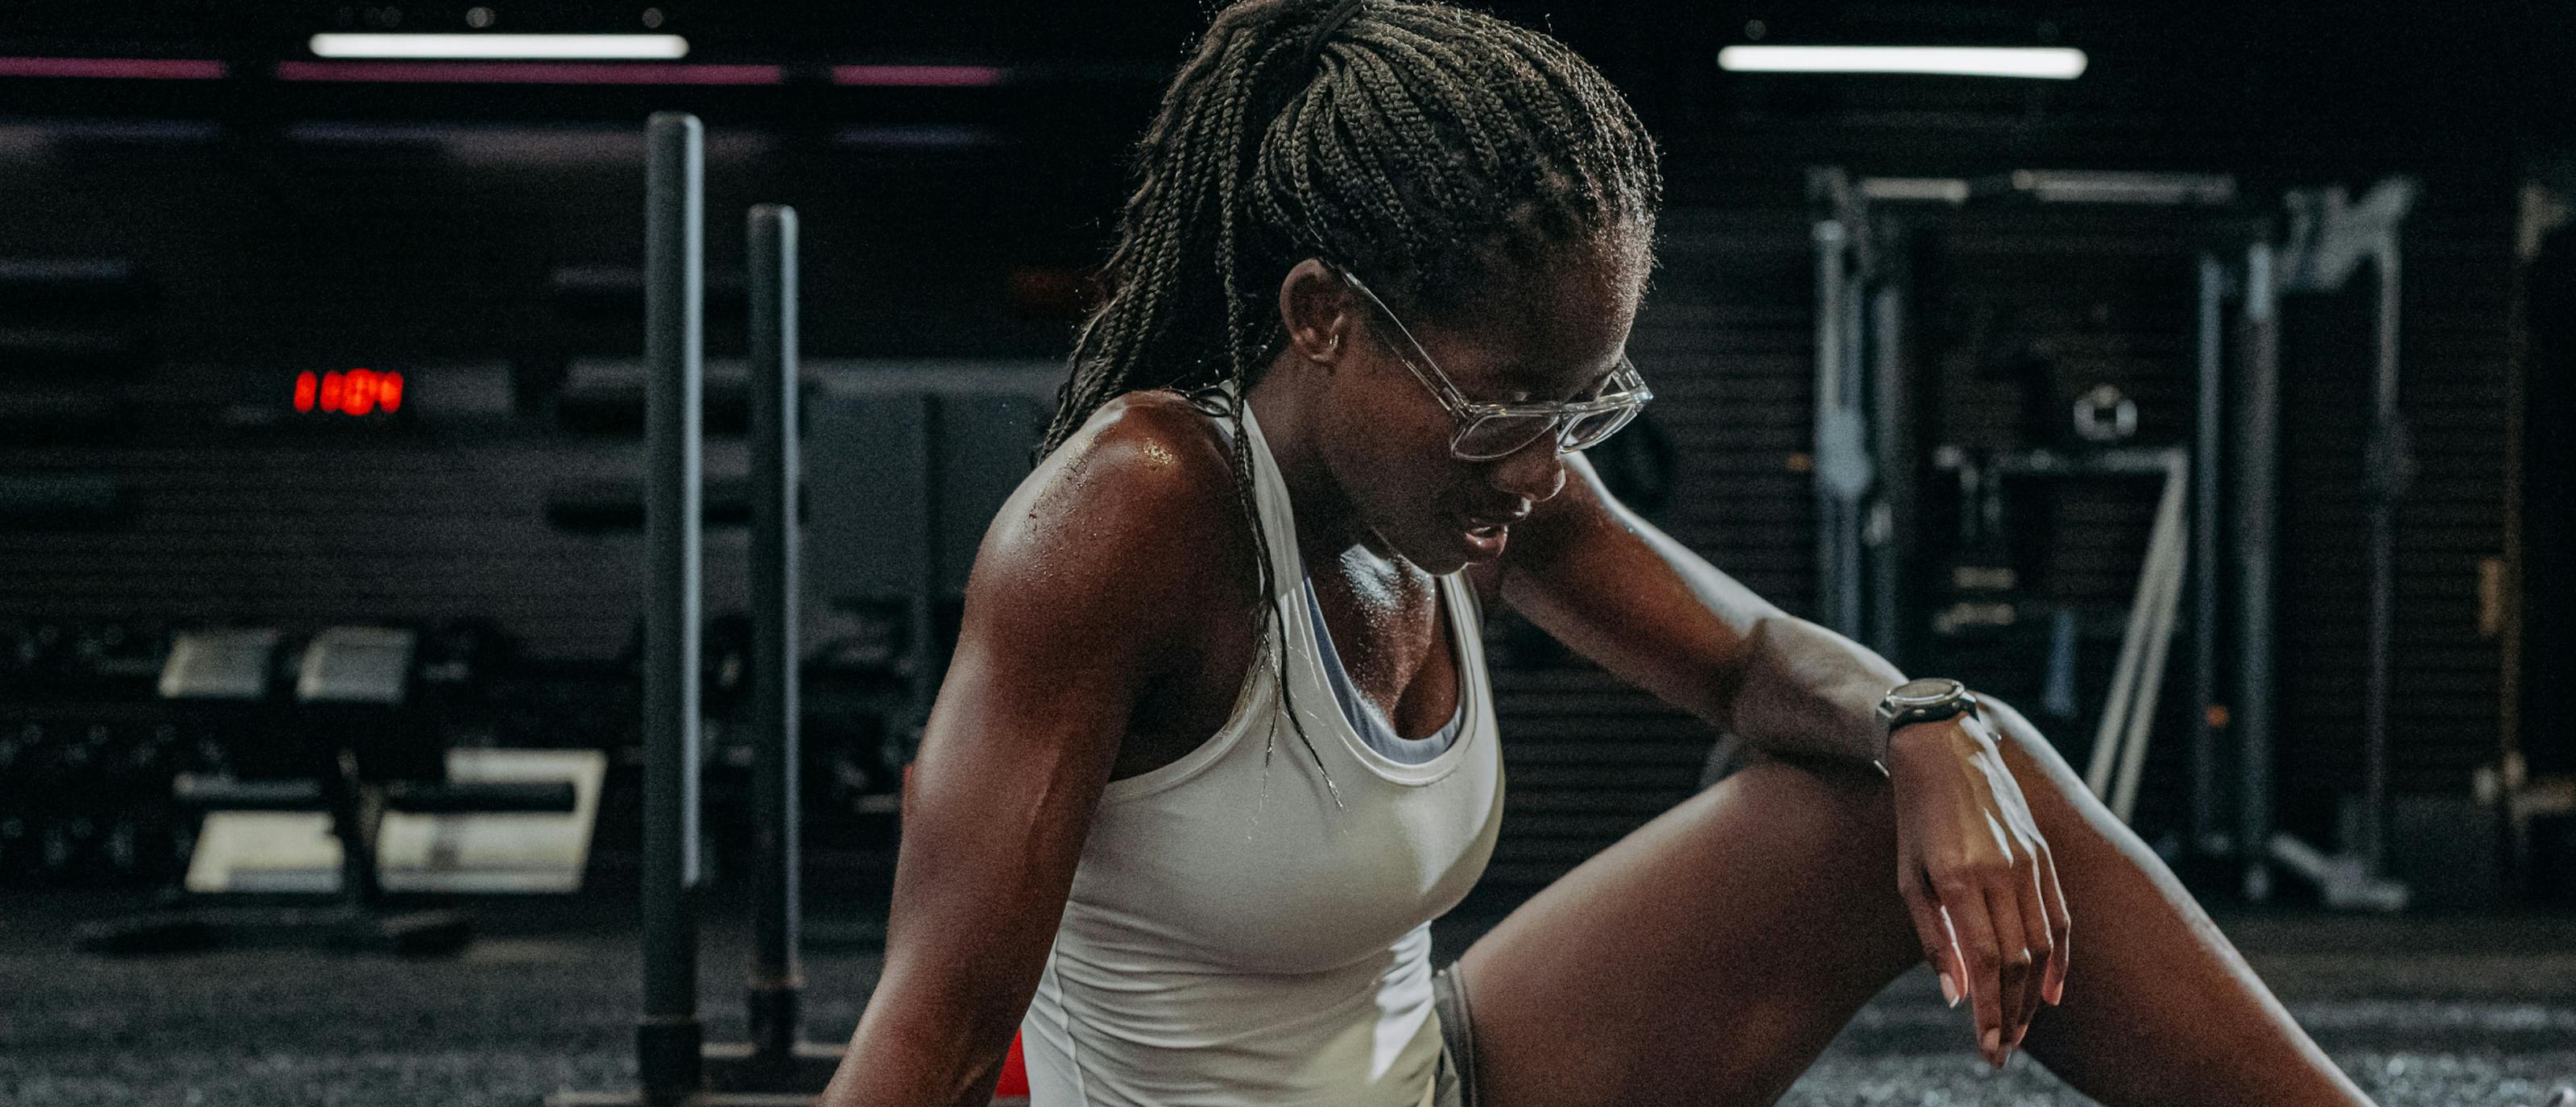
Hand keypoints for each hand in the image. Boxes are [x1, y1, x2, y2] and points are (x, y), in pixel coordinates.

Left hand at [1885, 710, 2071, 1067]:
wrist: (1944, 750)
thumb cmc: (1915, 820)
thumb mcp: (1908, 878)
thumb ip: (1931, 938)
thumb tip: (1955, 998)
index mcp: (1960, 880)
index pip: (1986, 964)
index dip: (1991, 1012)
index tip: (1990, 1049)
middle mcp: (2001, 873)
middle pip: (2019, 961)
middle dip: (2014, 1014)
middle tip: (2004, 1050)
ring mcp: (2029, 862)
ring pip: (2044, 945)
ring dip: (2035, 995)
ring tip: (2023, 1028)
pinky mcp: (2044, 854)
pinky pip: (2061, 916)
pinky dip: (2061, 959)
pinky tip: (2053, 992)